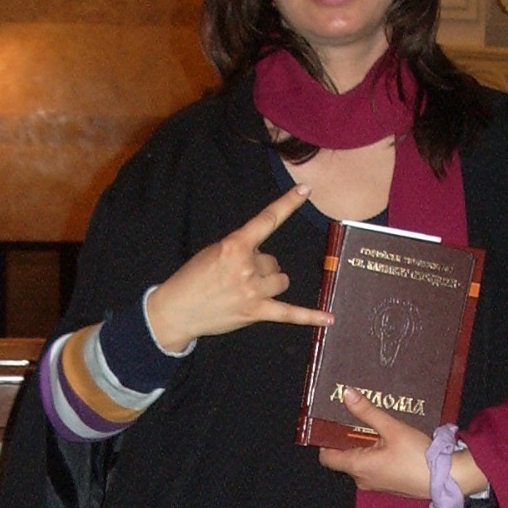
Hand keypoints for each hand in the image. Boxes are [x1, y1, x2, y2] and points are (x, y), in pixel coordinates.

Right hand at [144, 188, 329, 350]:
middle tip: (235, 277)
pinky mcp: (255, 312)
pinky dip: (310, 317)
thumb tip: (265, 260)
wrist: (177, 310)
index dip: (288, 203)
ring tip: (246, 291)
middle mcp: (246, 267)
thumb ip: (242, 249)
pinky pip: (289, 314)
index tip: (306, 189)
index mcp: (235, 245)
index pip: (267, 220)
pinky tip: (330, 319)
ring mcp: (252, 291)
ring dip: (269, 284)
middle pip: (273, 260)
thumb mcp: (214, 251)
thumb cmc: (194, 278)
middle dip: (259, 267)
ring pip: (281, 280)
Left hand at [319, 389, 486, 501]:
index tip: (331, 423)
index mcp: (357, 467)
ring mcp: (376, 485)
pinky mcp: (389, 486)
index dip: (326, 440)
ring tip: (378, 427)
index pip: (327, 457)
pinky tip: (391, 442)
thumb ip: (367, 411)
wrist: (448, 478)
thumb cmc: (418, 455)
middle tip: (359, 418)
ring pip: (361, 462)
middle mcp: (362, 479)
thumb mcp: (392, 428)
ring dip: (365, 446)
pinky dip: (377, 455)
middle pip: (344, 457)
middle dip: (349, 439)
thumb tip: (346, 394)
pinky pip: (374, 469)